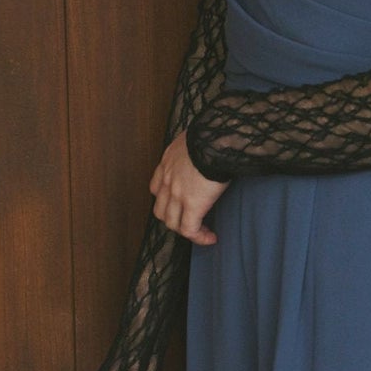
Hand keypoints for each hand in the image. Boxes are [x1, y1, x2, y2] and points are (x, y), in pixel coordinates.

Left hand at [150, 129, 228, 245]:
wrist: (214, 139)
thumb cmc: (210, 132)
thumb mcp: (195, 136)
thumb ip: (194, 145)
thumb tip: (208, 145)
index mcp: (168, 162)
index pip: (156, 188)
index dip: (165, 199)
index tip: (181, 203)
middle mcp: (167, 180)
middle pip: (160, 209)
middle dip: (173, 218)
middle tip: (189, 220)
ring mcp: (177, 194)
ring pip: (172, 223)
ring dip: (185, 230)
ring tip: (202, 232)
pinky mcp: (192, 205)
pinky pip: (190, 229)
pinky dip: (199, 237)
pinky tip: (211, 238)